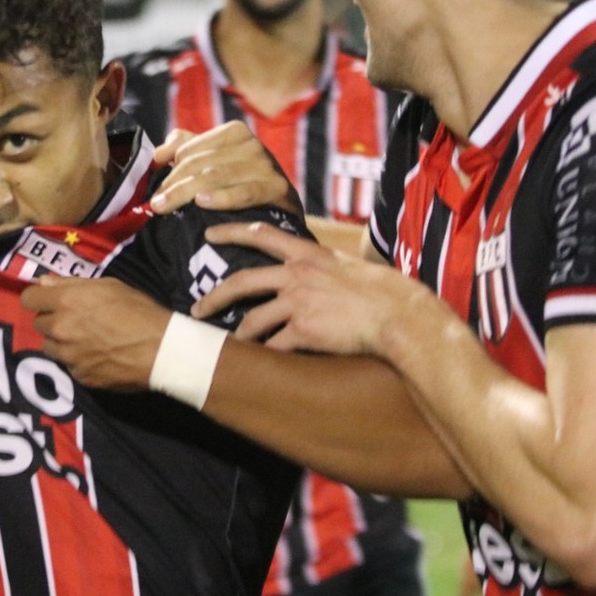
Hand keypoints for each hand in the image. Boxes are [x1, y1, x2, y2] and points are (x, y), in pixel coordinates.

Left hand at [22, 276, 170, 390]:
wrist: (161, 349)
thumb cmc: (138, 310)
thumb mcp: (108, 286)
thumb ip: (71, 283)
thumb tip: (43, 282)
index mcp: (66, 301)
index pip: (28, 299)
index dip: (38, 299)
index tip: (49, 301)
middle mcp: (60, 329)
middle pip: (38, 324)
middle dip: (52, 320)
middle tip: (75, 320)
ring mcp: (68, 356)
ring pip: (50, 347)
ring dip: (61, 342)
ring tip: (85, 340)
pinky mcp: (79, 376)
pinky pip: (68, 365)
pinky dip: (77, 360)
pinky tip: (98, 356)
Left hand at [149, 122, 300, 214]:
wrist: (283, 207)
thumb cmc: (241, 183)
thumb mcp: (214, 162)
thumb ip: (186, 150)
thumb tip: (159, 153)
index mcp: (233, 132)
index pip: (189, 149)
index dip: (168, 170)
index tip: (154, 190)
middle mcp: (251, 144)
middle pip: (200, 163)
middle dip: (173, 184)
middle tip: (155, 205)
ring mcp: (265, 164)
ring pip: (216, 177)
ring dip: (185, 193)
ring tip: (164, 207)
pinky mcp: (277, 187)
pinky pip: (244, 193)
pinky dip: (222, 198)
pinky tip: (202, 203)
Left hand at [194, 221, 435, 355]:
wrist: (398, 314)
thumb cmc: (383, 292)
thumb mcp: (348, 267)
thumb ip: (324, 267)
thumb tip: (318, 271)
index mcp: (308, 254)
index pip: (261, 234)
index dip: (231, 230)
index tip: (208, 229)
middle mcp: (297, 275)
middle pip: (242, 281)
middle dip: (214, 296)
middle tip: (197, 308)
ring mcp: (299, 302)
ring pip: (252, 320)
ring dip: (238, 335)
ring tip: (229, 345)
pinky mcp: (304, 330)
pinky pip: (274, 346)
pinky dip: (265, 356)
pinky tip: (261, 366)